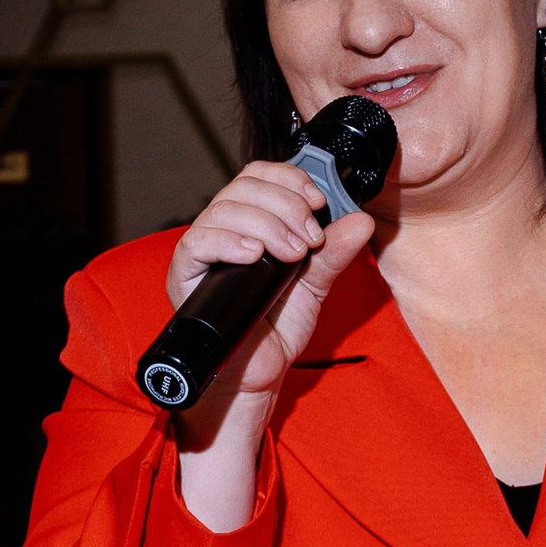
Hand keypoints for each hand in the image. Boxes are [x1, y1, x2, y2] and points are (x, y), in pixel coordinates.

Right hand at [165, 161, 373, 412]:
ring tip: (292, 254)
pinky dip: (228, 242)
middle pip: (244, 187)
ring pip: (224, 210)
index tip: (318, 201)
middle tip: (310, 239)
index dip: (290, 179)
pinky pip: (197, 242)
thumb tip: (360, 220)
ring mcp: (203, 250)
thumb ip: (334, 252)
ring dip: (266, 224)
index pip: (260, 176)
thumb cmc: (278, 326)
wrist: (261, 370)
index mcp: (252, 222)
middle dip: (286, 205)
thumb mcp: (316, 284)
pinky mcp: (185, 274)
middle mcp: (224, 229)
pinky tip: (254, 255)